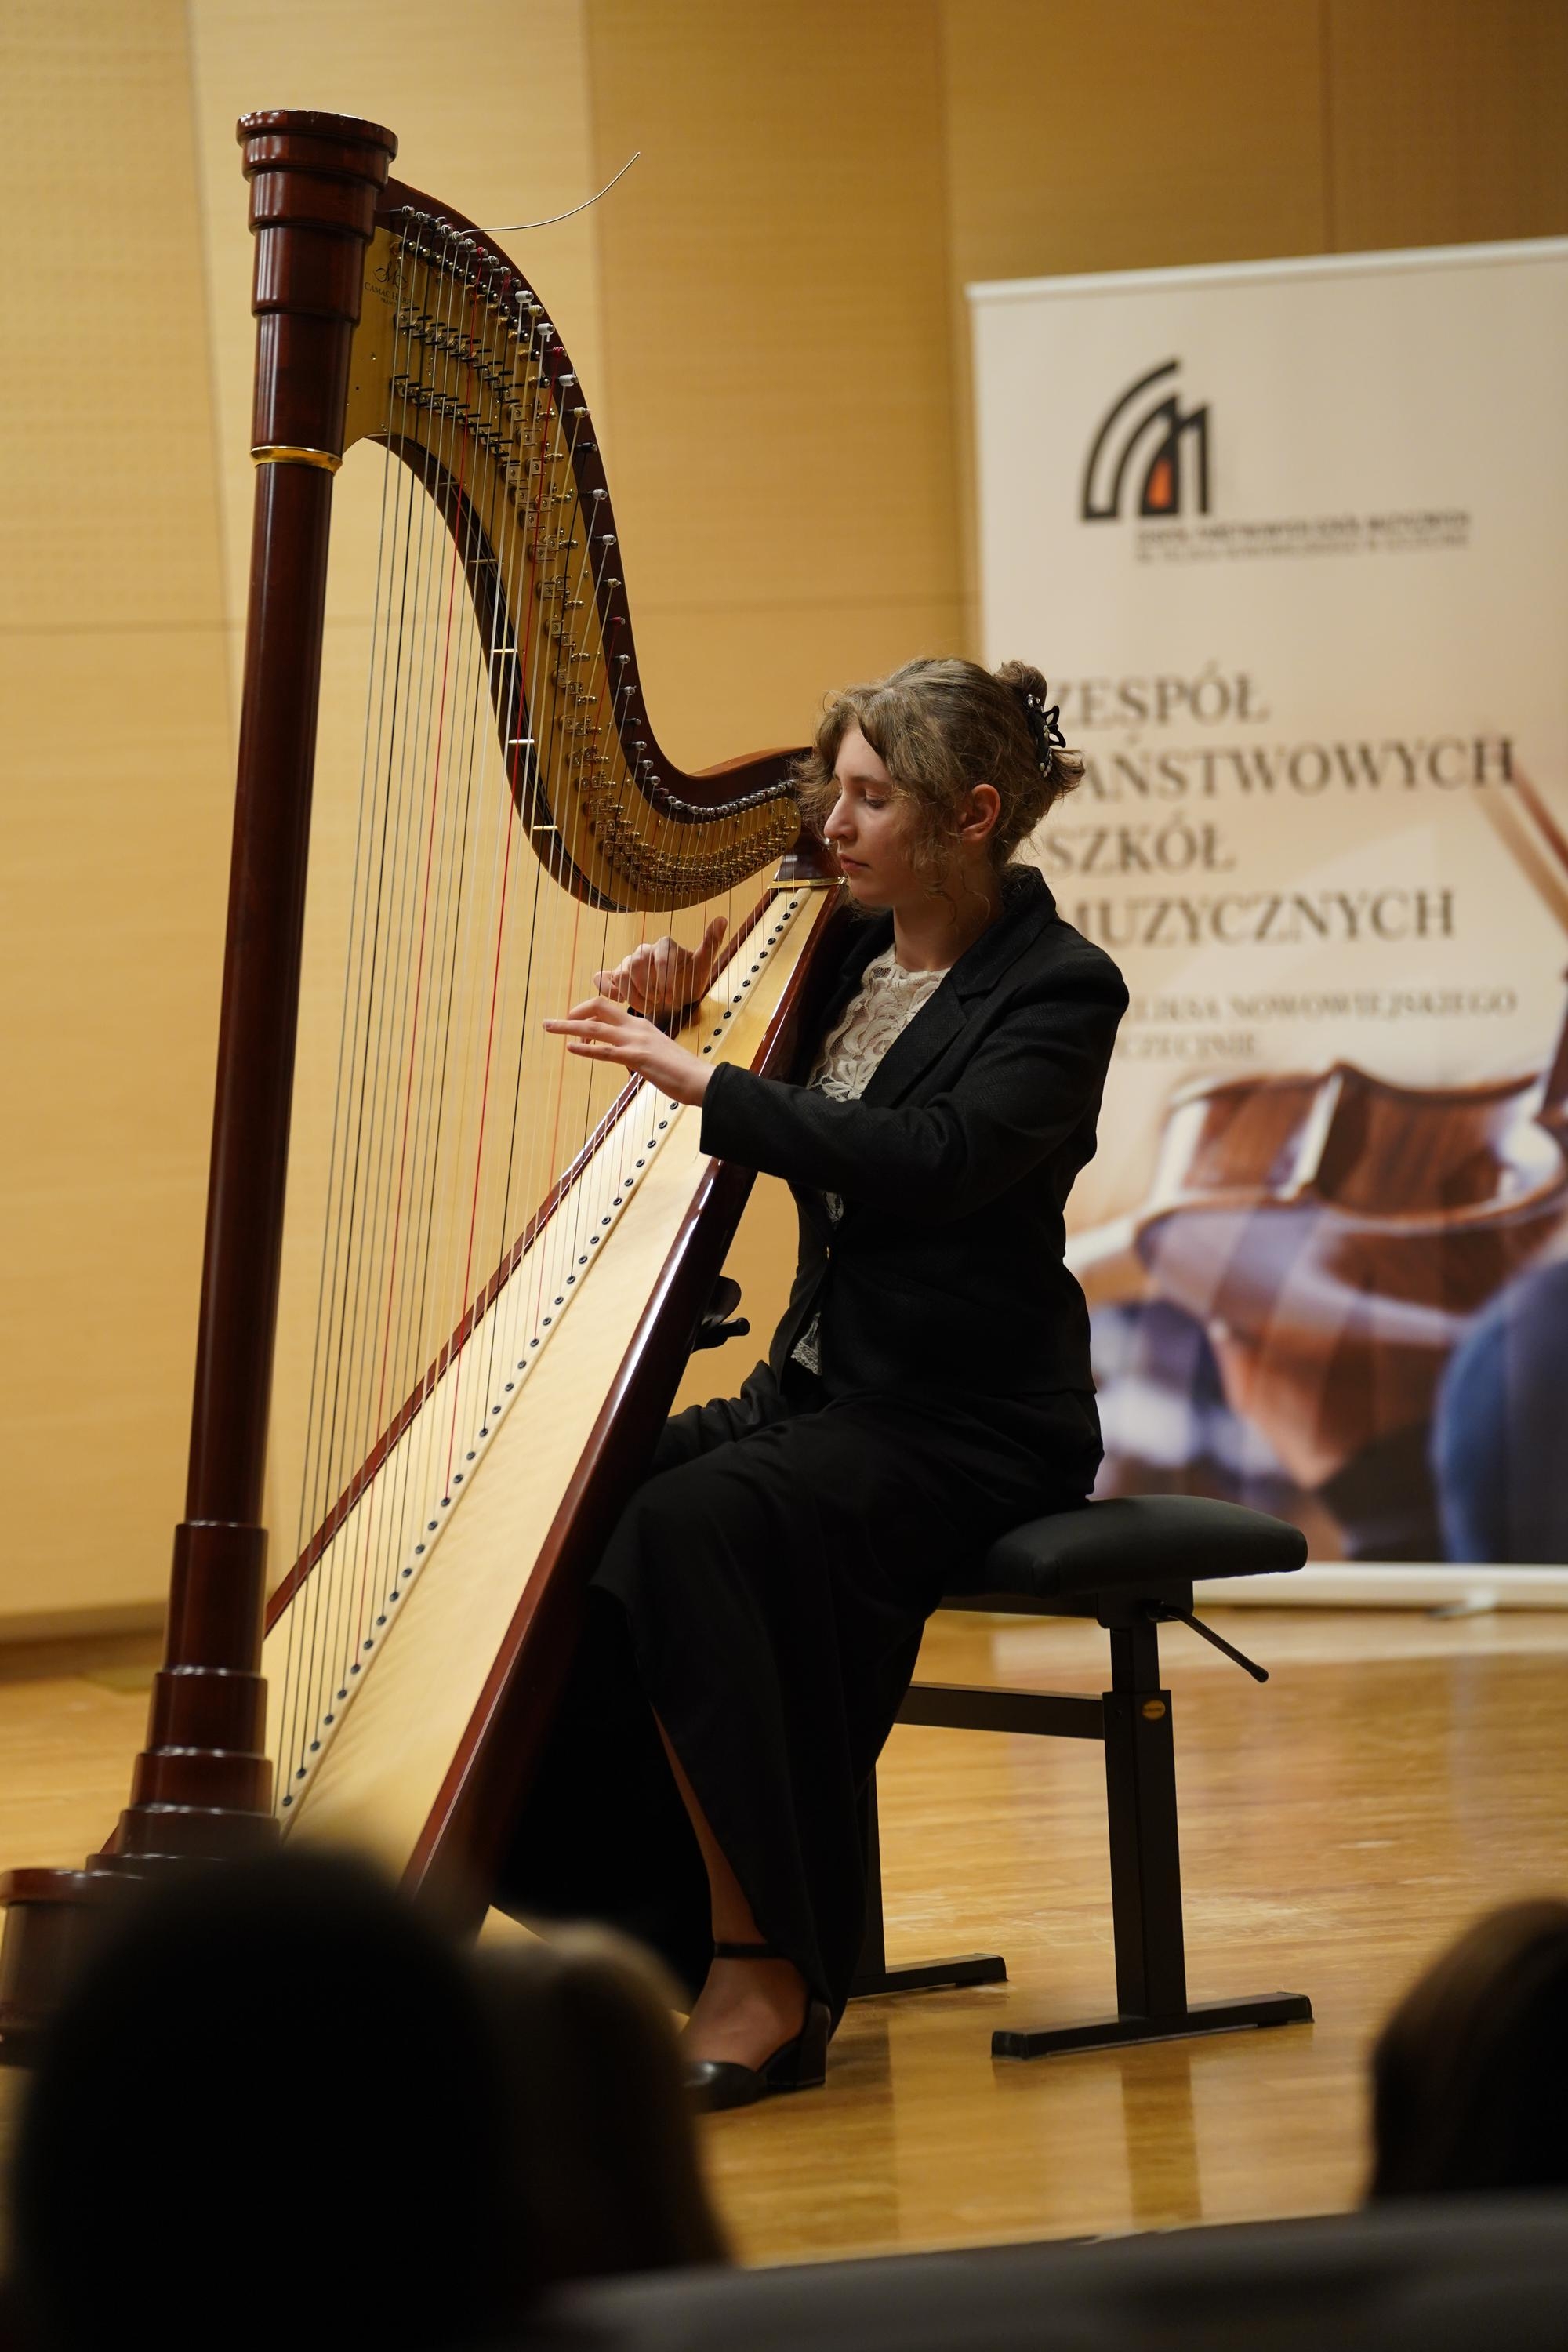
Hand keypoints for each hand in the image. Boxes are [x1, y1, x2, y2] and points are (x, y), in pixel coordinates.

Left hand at [544, 995, 713, 1106]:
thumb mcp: (658, 1055)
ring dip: (567, 1027)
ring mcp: (637, 1042)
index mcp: (642, 1026)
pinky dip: (585, 1048)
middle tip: (552, 1023)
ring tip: (548, 1027)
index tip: (574, 1025)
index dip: (587, 1013)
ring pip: (595, 1027)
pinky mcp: (638, 1058)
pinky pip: (605, 1051)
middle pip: (598, 1009)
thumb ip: (640, 1051)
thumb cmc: (682, 1072)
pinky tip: (569, 1048)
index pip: (609, 1010)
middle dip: (572, 1014)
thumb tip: (628, 1058)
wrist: (701, 1081)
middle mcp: (637, 1028)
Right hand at [594, 915, 727, 1016]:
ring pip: (621, 974)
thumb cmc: (688, 980)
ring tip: (649, 1006)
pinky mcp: (615, 976)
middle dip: (648, 988)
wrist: (674, 997)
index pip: (660, 957)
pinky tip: (621, 1000)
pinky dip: (608, 989)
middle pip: (636, 964)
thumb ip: (711, 943)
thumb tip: (722, 918)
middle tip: (660, 1002)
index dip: (665, 979)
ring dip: (634, 995)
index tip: (671, 997)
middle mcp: (644, 951)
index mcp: (664, 946)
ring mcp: (627, 963)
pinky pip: (603, 978)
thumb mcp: (703, 965)